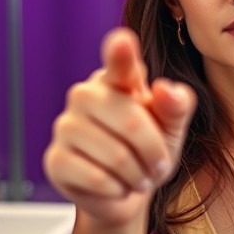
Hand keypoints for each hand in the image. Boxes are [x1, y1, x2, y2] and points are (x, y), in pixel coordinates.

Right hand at [43, 27, 196, 225]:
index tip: (123, 43)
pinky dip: (118, 190)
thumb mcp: (173, 126)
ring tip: (138, 177)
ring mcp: (66, 126)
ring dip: (138, 175)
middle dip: (154, 152)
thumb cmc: (150, 148)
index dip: (121, 53)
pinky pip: (97, 178)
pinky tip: (116, 186)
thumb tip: (166, 88)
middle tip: (158, 165)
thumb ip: (177, 105)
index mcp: (117, 79)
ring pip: (115, 156)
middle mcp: (86, 95)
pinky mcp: (56, 159)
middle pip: (131, 122)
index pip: (119, 62)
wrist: (127, 190)